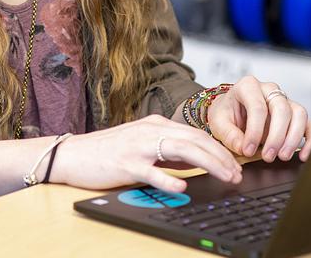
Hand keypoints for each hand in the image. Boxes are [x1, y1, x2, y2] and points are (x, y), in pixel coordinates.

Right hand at [49, 114, 242, 194]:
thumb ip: (168, 151)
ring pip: (181, 150)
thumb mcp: (143, 145)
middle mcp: (150, 130)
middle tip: (238, 173)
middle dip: (221, 156)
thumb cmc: (107, 152)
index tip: (235, 164)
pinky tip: (183, 186)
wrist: (73, 154)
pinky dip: (169, 177)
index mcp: (156, 124)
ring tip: (224, 176)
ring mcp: (138, 146)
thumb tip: (196, 161)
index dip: (219, 149)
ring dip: (208, 163)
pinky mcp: (125, 163)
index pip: (196, 133)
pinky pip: (151, 171)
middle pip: (195, 140)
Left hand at [205, 76, 310, 162]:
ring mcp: (284, 101)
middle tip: (268, 156)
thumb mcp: (219, 122)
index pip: (257, 107)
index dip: (254, 131)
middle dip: (276, 135)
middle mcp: (269, 90)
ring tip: (283, 156)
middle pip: (282, 108)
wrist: (231, 112)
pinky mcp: (295, 115)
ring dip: (293, 137)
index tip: (248, 150)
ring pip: (299, 114)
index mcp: (248, 86)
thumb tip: (243, 147)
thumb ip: (229, 134)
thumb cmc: (226, 114)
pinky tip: (303, 155)